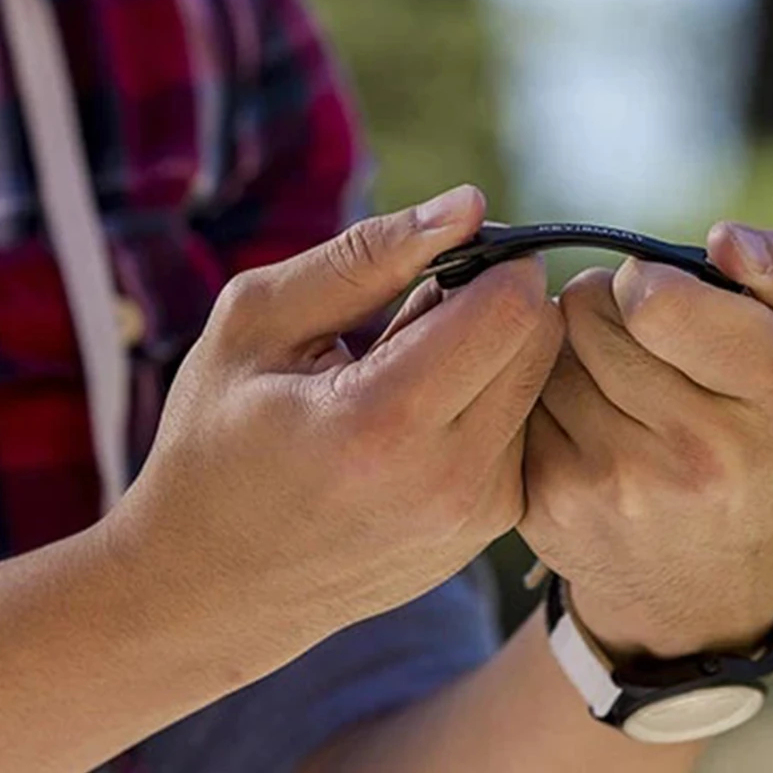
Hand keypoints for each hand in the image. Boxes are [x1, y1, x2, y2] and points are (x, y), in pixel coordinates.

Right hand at [104, 186, 562, 684]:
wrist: (209, 591)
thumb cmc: (214, 442)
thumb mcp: (259, 324)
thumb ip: (367, 254)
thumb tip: (468, 203)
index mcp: (383, 421)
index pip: (512, 305)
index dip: (489, 258)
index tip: (443, 259)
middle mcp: (450, 480)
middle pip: (541, 339)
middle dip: (498, 298)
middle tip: (423, 309)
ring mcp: (475, 518)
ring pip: (541, 383)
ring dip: (493, 351)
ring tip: (410, 371)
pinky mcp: (486, 532)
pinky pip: (523, 430)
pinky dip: (488, 401)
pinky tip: (421, 418)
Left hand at [519, 224, 772, 658]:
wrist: (706, 578)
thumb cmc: (760, 433)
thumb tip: (724, 240)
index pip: (656, 297)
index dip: (646, 281)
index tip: (658, 299)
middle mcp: (702, 455)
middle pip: (585, 308)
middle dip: (605, 304)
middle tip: (636, 338)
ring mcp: (619, 486)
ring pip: (544, 347)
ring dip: (570, 348)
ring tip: (613, 381)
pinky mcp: (551, 504)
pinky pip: (515, 396)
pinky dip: (541, 394)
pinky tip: (582, 421)